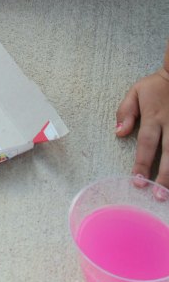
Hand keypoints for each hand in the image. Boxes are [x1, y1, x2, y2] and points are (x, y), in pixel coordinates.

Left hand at [116, 43, 168, 187]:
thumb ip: (126, 111)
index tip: (137, 181)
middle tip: (157, 195)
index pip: (147, 143)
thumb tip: (118, 133)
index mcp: (154, 117)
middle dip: (163, 176)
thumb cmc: (157, 85)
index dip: (142, 163)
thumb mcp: (136, 91)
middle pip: (168, 154)